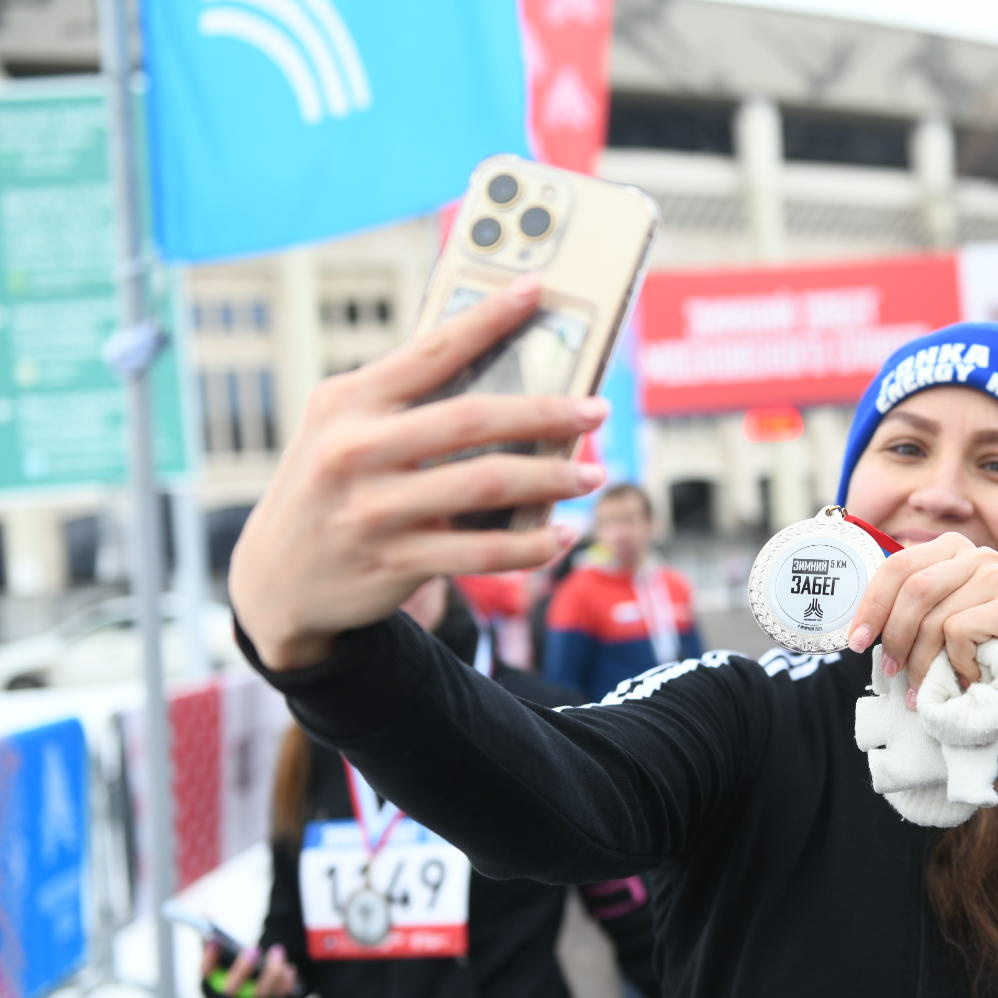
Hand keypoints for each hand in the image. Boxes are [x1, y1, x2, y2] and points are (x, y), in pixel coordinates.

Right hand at [202, 941, 299, 997]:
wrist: (258, 995)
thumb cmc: (237, 971)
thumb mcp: (224, 957)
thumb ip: (214, 940)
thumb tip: (204, 914)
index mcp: (211, 989)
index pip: (205, 977)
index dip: (208, 960)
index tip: (215, 940)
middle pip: (230, 992)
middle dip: (241, 970)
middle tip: (251, 950)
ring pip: (259, 996)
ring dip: (270, 972)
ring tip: (276, 951)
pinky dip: (285, 982)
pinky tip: (288, 968)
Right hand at [229, 275, 608, 669]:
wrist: (275, 580)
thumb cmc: (332, 486)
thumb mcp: (342, 430)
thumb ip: (405, 402)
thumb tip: (502, 372)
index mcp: (347, 402)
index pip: (430, 349)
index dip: (488, 318)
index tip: (537, 290)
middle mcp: (355, 450)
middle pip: (473, 419)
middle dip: (547, 412)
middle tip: (597, 410)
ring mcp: (373, 510)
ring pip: (487, 485)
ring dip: (553, 479)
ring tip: (593, 476)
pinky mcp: (393, 562)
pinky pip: (483, 552)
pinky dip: (533, 545)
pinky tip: (562, 533)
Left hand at [845, 534, 997, 728]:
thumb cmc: (975, 650)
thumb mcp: (935, 622)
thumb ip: (906, 611)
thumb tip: (857, 630)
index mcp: (949, 549)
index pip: (897, 567)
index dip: (872, 605)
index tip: (856, 642)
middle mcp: (976, 553)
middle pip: (914, 589)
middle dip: (895, 637)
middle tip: (891, 671)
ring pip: (936, 618)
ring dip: (924, 662)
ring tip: (926, 687)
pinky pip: (961, 632)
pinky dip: (957, 662)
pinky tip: (970, 672)